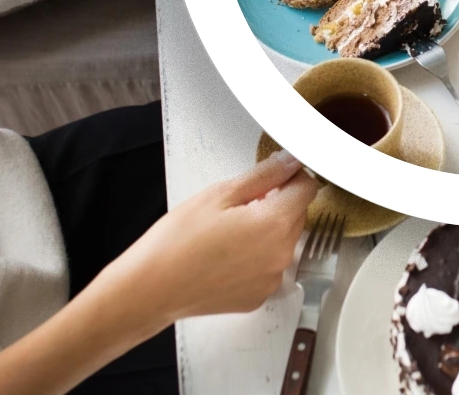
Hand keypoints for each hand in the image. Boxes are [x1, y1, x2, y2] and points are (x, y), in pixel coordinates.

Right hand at [87, 151, 318, 326]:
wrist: (151, 289)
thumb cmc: (177, 242)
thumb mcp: (220, 194)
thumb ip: (263, 175)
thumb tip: (290, 162)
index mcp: (275, 224)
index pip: (307, 188)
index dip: (291, 177)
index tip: (275, 176)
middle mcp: (281, 255)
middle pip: (296, 215)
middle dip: (277, 204)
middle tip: (239, 204)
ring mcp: (271, 279)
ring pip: (283, 241)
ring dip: (267, 231)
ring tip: (228, 232)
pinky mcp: (258, 296)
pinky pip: (268, 267)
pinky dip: (256, 257)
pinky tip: (226, 255)